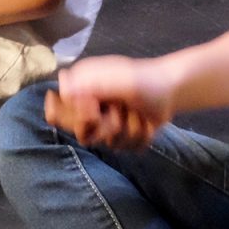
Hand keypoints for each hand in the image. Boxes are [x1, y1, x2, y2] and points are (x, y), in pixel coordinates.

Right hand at [44, 55, 179, 149]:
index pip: (56, 111)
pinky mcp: (120, 135)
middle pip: (81, 132)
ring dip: (127, 129)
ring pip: (104, 142)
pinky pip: (121, 147)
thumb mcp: (122, 80)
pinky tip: (145, 124)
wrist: (172, 90)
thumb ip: (94, 86)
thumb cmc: (146, 80)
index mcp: (81, 86)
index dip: (74, 116)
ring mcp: (104, 121)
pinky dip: (138, 136)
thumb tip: (64, 91)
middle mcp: (88, 105)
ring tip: (138, 114)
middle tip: (119, 110)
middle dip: (106, 125)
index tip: (95, 110)